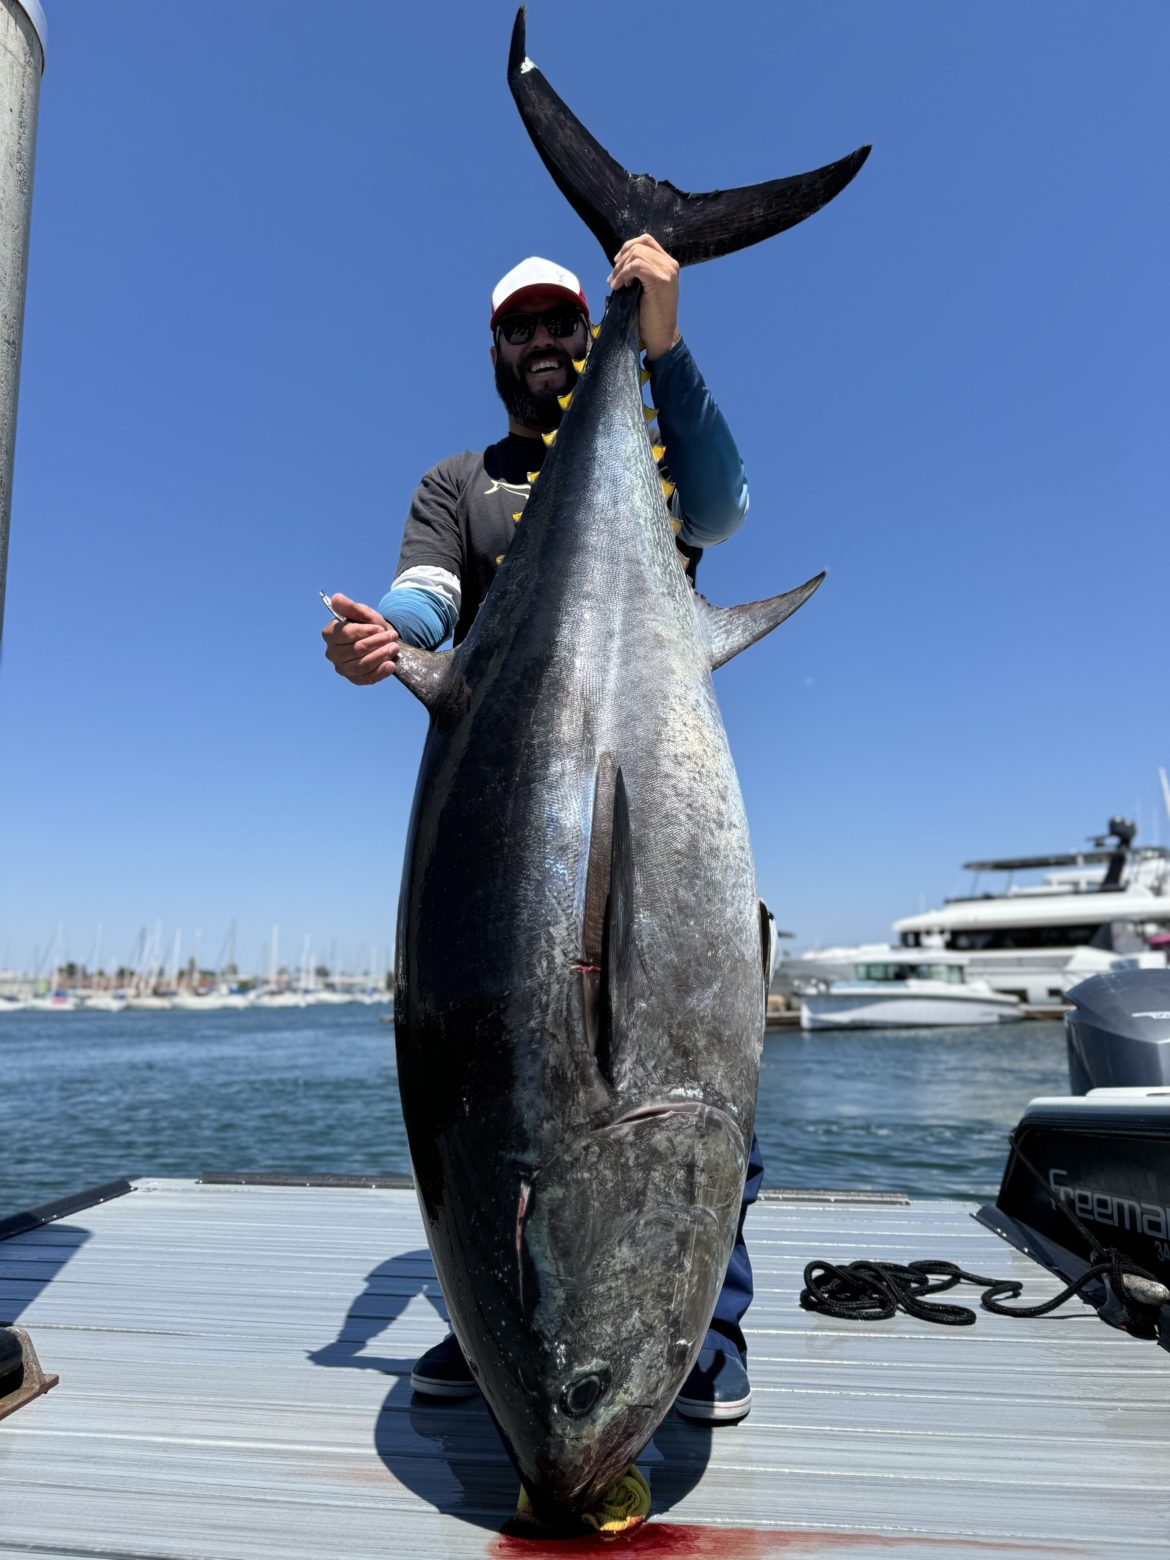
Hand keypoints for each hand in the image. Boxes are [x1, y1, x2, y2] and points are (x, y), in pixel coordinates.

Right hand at [322, 593, 399, 684]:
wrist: (379, 640)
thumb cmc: (367, 625)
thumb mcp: (362, 613)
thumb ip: (350, 607)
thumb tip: (337, 598)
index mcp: (330, 634)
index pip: (347, 633)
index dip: (366, 631)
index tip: (380, 627)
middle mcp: (332, 653)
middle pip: (357, 649)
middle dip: (377, 642)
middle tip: (393, 637)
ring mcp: (342, 668)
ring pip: (362, 664)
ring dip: (381, 655)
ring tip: (395, 647)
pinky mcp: (354, 679)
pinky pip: (367, 678)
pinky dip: (380, 672)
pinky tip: (391, 665)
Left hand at [608, 234, 679, 360]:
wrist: (661, 336)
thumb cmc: (651, 316)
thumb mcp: (646, 287)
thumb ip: (639, 271)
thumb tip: (619, 260)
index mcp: (668, 264)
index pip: (647, 240)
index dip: (628, 247)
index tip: (617, 262)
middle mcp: (670, 265)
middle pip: (640, 245)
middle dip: (621, 260)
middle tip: (613, 278)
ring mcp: (667, 271)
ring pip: (636, 254)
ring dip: (620, 269)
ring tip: (616, 285)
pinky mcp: (660, 280)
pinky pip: (635, 266)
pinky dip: (623, 275)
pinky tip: (620, 287)